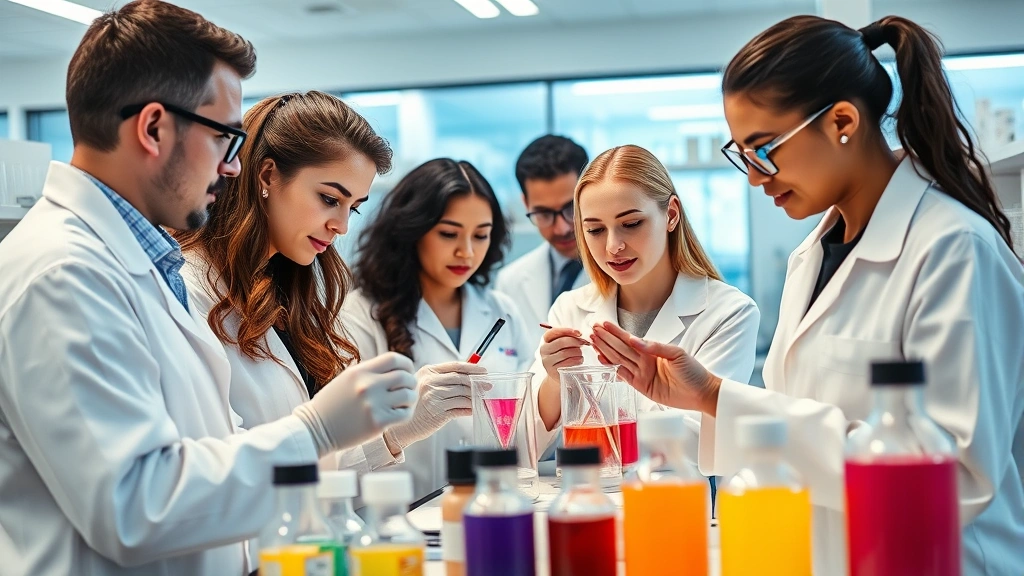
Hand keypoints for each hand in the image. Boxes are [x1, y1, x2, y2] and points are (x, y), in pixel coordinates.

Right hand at [293, 352, 417, 456]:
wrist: (315, 429)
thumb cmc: (333, 404)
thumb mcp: (347, 379)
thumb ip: (370, 372)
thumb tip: (399, 370)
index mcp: (360, 371)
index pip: (394, 359)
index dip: (406, 364)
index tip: (407, 372)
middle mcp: (368, 385)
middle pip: (405, 377)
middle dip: (411, 383)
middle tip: (408, 390)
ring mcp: (373, 405)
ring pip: (408, 396)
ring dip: (410, 399)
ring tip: (404, 403)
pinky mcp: (378, 423)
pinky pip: (404, 415)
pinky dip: (406, 414)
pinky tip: (399, 415)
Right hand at [383, 361, 486, 450]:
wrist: (402, 425)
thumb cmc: (415, 405)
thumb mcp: (424, 385)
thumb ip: (442, 379)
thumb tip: (469, 376)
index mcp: (427, 372)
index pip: (454, 366)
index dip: (472, 368)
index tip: (483, 371)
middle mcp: (430, 383)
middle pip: (461, 379)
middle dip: (477, 382)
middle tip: (488, 385)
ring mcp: (434, 398)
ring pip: (462, 394)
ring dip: (475, 396)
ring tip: (482, 398)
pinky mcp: (438, 413)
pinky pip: (460, 409)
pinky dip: (469, 408)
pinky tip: (474, 409)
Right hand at [540, 327, 588, 382]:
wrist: (559, 373)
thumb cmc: (563, 356)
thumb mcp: (563, 345)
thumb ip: (568, 337)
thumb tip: (578, 333)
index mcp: (545, 340)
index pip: (553, 332)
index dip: (566, 331)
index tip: (578, 332)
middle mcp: (543, 350)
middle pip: (560, 342)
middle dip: (575, 341)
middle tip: (583, 343)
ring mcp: (547, 361)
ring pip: (564, 353)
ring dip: (577, 352)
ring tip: (580, 353)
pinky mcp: (552, 371)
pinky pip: (567, 363)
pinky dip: (576, 360)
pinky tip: (580, 360)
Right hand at [590, 322, 720, 414]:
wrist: (701, 393)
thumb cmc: (693, 371)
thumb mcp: (678, 354)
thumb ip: (656, 347)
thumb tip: (635, 341)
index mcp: (652, 350)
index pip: (630, 339)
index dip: (616, 332)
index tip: (603, 324)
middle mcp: (645, 360)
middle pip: (621, 348)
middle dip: (606, 339)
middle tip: (592, 330)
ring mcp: (642, 373)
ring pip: (619, 359)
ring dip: (605, 351)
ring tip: (593, 342)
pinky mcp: (641, 386)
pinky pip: (623, 375)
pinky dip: (612, 368)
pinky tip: (602, 360)